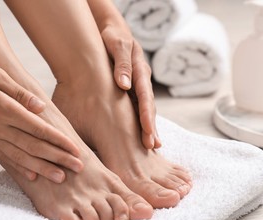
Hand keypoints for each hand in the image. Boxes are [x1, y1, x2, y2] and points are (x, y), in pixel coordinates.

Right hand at [0, 60, 82, 182]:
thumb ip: (18, 92)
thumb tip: (40, 106)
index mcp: (6, 110)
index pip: (39, 129)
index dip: (59, 141)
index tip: (76, 150)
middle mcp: (0, 127)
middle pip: (35, 147)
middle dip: (58, 158)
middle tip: (78, 168)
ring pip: (21, 157)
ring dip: (43, 168)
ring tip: (61, 178)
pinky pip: (5, 158)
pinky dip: (20, 168)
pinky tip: (33, 176)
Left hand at [100, 22, 160, 149]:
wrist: (111, 30)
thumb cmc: (112, 36)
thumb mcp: (116, 44)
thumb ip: (122, 64)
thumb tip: (124, 85)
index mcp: (140, 72)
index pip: (146, 97)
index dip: (148, 115)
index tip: (149, 131)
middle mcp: (142, 82)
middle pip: (149, 107)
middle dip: (151, 127)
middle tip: (152, 146)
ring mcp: (137, 87)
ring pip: (144, 110)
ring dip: (148, 128)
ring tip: (150, 147)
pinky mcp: (130, 91)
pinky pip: (135, 108)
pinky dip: (139, 122)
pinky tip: (140, 136)